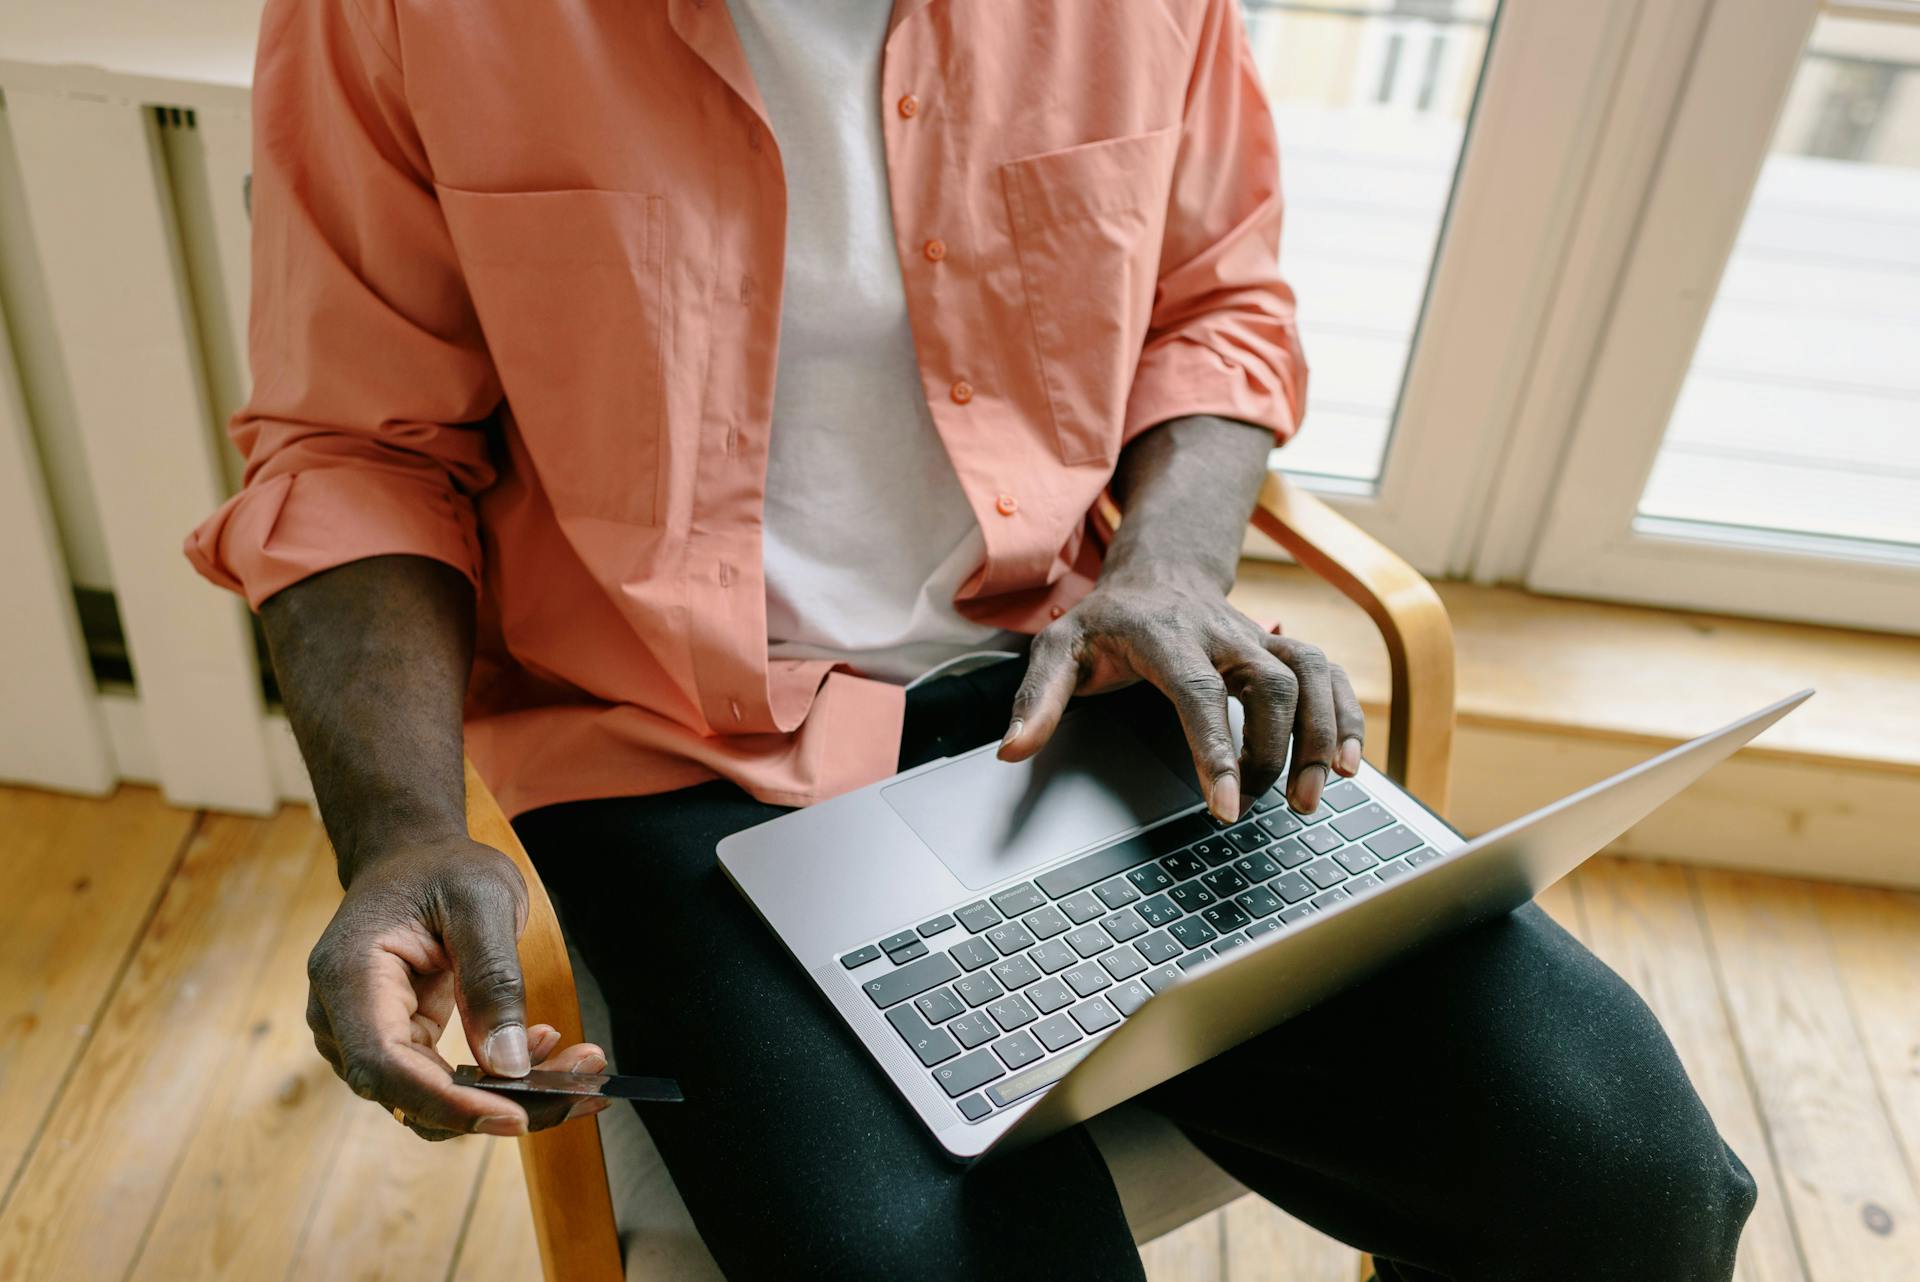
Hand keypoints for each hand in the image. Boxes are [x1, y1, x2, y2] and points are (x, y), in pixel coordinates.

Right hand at [304, 833, 606, 1140]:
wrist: (411, 858)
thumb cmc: (442, 869)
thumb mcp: (483, 901)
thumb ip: (493, 979)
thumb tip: (510, 1065)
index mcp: (349, 977)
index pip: (385, 1064)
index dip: (447, 1101)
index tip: (515, 1115)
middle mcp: (340, 1020)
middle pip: (411, 1095)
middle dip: (499, 1104)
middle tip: (582, 1091)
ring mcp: (362, 1038)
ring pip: (430, 1101)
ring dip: (507, 1097)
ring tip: (578, 1065)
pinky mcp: (395, 1046)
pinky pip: (442, 1084)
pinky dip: (497, 1080)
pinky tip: (545, 1045)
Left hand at [998, 569, 1363, 820]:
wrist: (1157, 573)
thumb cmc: (1107, 622)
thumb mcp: (1057, 649)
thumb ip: (1036, 699)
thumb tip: (1012, 752)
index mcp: (1164, 634)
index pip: (1198, 692)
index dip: (1218, 749)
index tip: (1228, 805)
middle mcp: (1222, 631)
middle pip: (1270, 683)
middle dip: (1276, 749)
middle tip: (1264, 806)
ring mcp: (1259, 637)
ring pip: (1311, 675)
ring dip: (1323, 736)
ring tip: (1314, 796)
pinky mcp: (1284, 648)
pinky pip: (1330, 676)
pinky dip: (1347, 718)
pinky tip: (1352, 764)